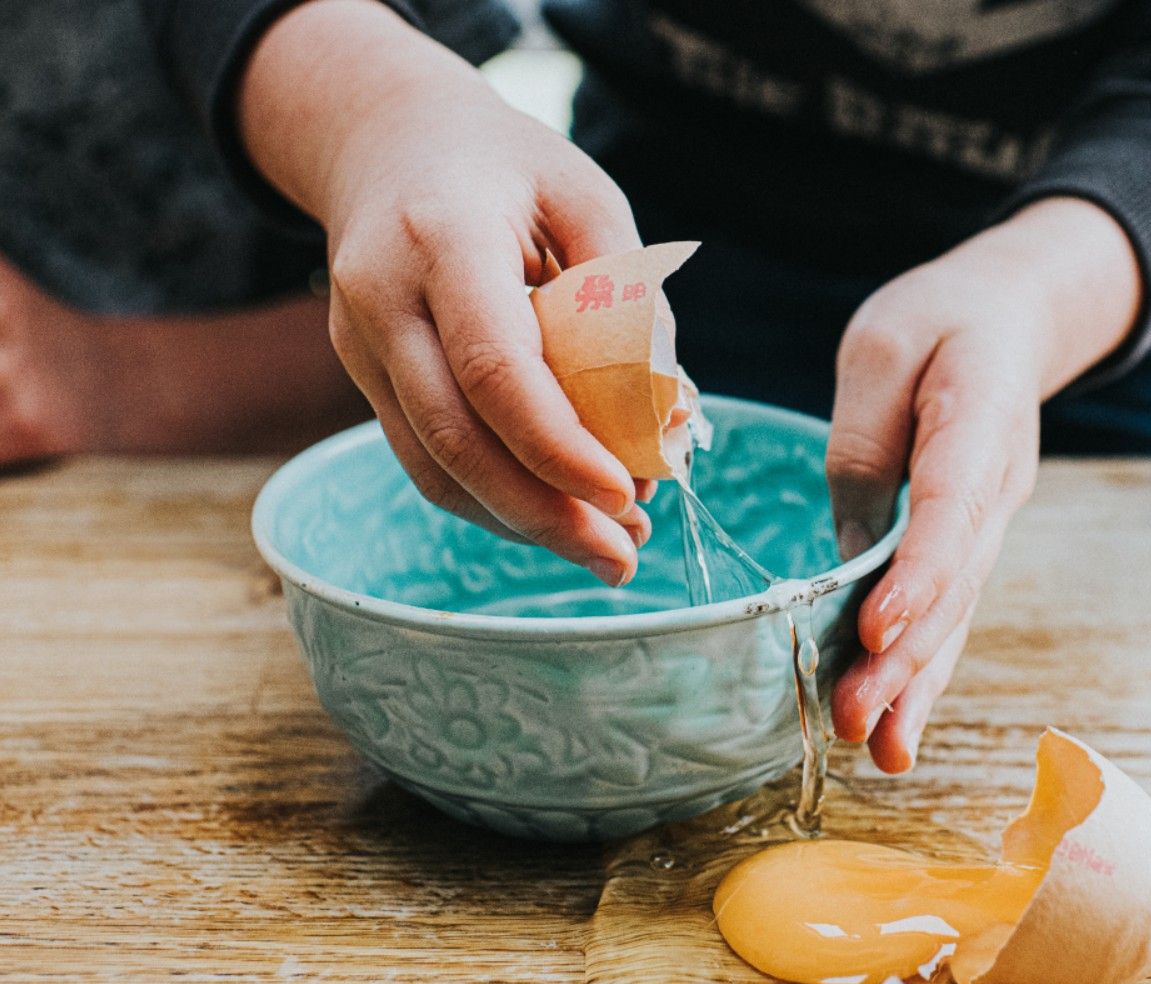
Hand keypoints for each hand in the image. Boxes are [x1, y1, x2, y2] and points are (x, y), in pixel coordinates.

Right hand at [241, 0, 648, 583]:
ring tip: (606, 548)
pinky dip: (490, 500)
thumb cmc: (508, 166)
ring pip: (432, 464)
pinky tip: (555, 516)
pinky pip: (424, 457)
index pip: (494, 367)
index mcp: (442, 237)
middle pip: (455, 436)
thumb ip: (628, 298)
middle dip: (545, 512)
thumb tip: (667, 415)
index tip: (627, 492)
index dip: (558, 445)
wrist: (386, 137)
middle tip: (625, 556)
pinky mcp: (363, 372)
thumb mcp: (586, 197)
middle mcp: (382, 296)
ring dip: (521, 520)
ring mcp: (360, 341)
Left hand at [828, 197, 1141, 772]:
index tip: (875, 626)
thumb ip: (865, 435)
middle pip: (954, 583)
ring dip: (915, 684)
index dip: (916, 573)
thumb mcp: (883, 344)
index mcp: (980, 422)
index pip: (951, 508)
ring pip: (956, 612)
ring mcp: (991, 521)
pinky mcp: (970, 542)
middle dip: (904, 657)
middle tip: (853, 717)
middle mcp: (997, 487)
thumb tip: (849, 542)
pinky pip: (949, 612)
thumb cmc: (941, 321)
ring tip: (877, 749)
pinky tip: (897, 732)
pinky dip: (924, 673)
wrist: (1013, 317)